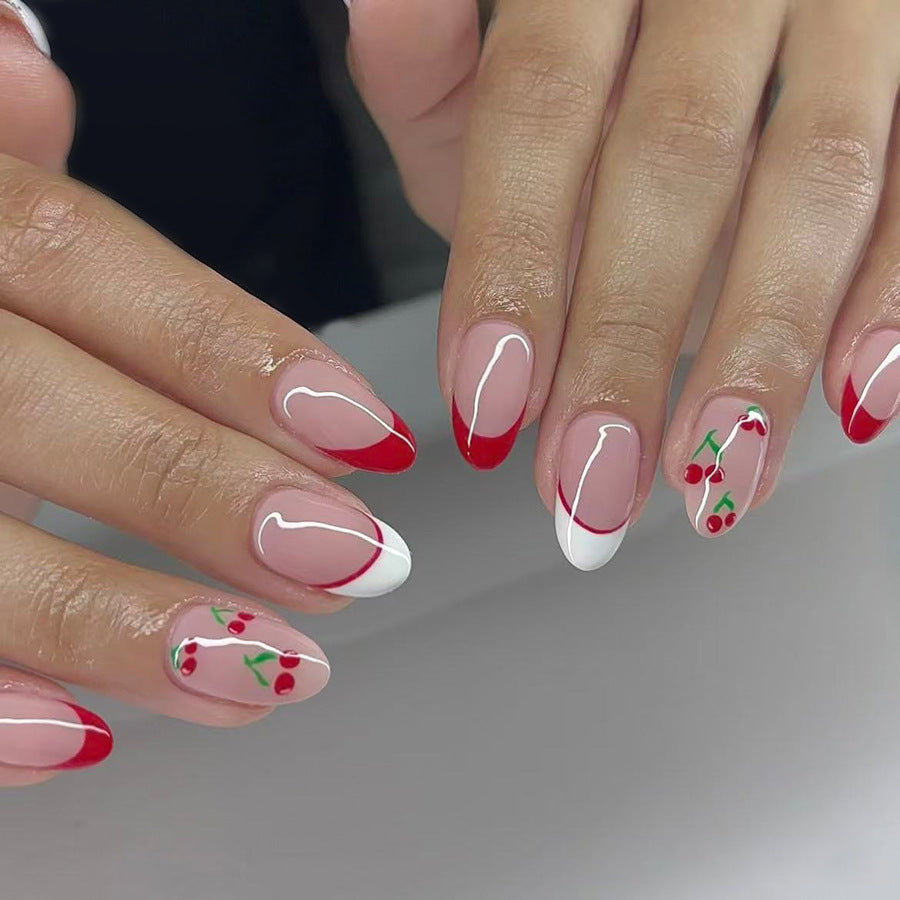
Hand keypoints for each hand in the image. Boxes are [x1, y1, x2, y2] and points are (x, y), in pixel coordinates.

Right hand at [0, 4, 414, 785]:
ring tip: (271, 671)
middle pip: (39, 403)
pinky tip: (91, 737)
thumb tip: (24, 67)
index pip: (85, 263)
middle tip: (355, 563)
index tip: (370, 438)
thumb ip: (4, 171)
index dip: (235, 350)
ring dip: (122, 622)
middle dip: (205, 492)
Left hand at [351, 0, 899, 565]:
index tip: (490, 408)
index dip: (513, 262)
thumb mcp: (483, 71)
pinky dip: (891, 300)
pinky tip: (854, 399)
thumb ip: (431, 67)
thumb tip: (378, 9)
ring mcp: (846, 10)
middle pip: (675, 155)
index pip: (539, 104)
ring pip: (818, 174)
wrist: (712, 30)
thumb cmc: (580, 75)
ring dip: (762, 347)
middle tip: (591, 482)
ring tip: (711, 483)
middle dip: (627, 342)